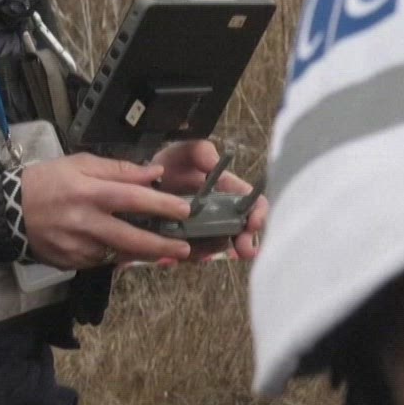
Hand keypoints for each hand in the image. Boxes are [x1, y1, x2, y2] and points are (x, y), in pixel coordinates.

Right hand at [18, 154, 193, 269]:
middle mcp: (86, 223)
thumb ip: (118, 170)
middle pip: (131, 239)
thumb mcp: (79, 164)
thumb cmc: (46, 182)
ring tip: (166, 254)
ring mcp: (78, 247)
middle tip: (185, 248)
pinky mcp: (72, 263)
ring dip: (144, 255)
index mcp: (89, 193)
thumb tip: (153, 174)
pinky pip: (102, 261)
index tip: (184, 210)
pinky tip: (126, 251)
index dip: (161, 205)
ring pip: (119, 255)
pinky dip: (116, 256)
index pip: (132, 199)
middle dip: (161, 246)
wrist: (6, 212)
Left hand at [150, 139, 268, 261]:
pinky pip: (193, 254)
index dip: (259, 213)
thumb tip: (214, 162)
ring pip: (217, 246)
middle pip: (242, 231)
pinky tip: (178, 251)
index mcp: (228, 190)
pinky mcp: (186, 242)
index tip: (255, 222)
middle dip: (246, 242)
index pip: (253, 203)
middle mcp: (222, 213)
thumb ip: (201, 151)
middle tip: (244, 249)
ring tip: (201, 248)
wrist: (144, 180)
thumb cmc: (172, 163)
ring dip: (213, 249)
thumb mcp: (185, 150)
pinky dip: (190, 254)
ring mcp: (205, 230)